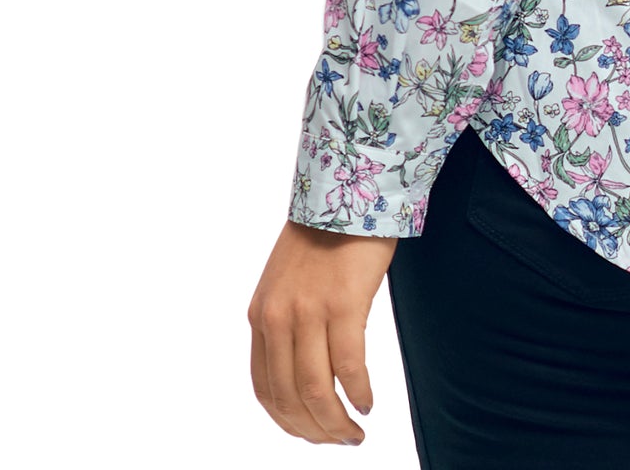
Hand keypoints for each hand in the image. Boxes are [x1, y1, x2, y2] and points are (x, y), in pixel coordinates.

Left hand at [249, 220, 397, 444]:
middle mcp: (278, 319)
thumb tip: (303, 365)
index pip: (265, 389)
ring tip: (355, 433)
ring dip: (335, 423)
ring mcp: (309, 312)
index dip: (288, 422)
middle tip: (341, 442)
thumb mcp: (288, 281)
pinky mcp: (344, 303)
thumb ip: (287, 320)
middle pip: (290, 397)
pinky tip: (368, 404)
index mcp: (261, 316)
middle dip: (314, 430)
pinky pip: (348, 366)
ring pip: (316, 389)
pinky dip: (358, 394)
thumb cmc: (326, 234)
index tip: (312, 433)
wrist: (348, 188)